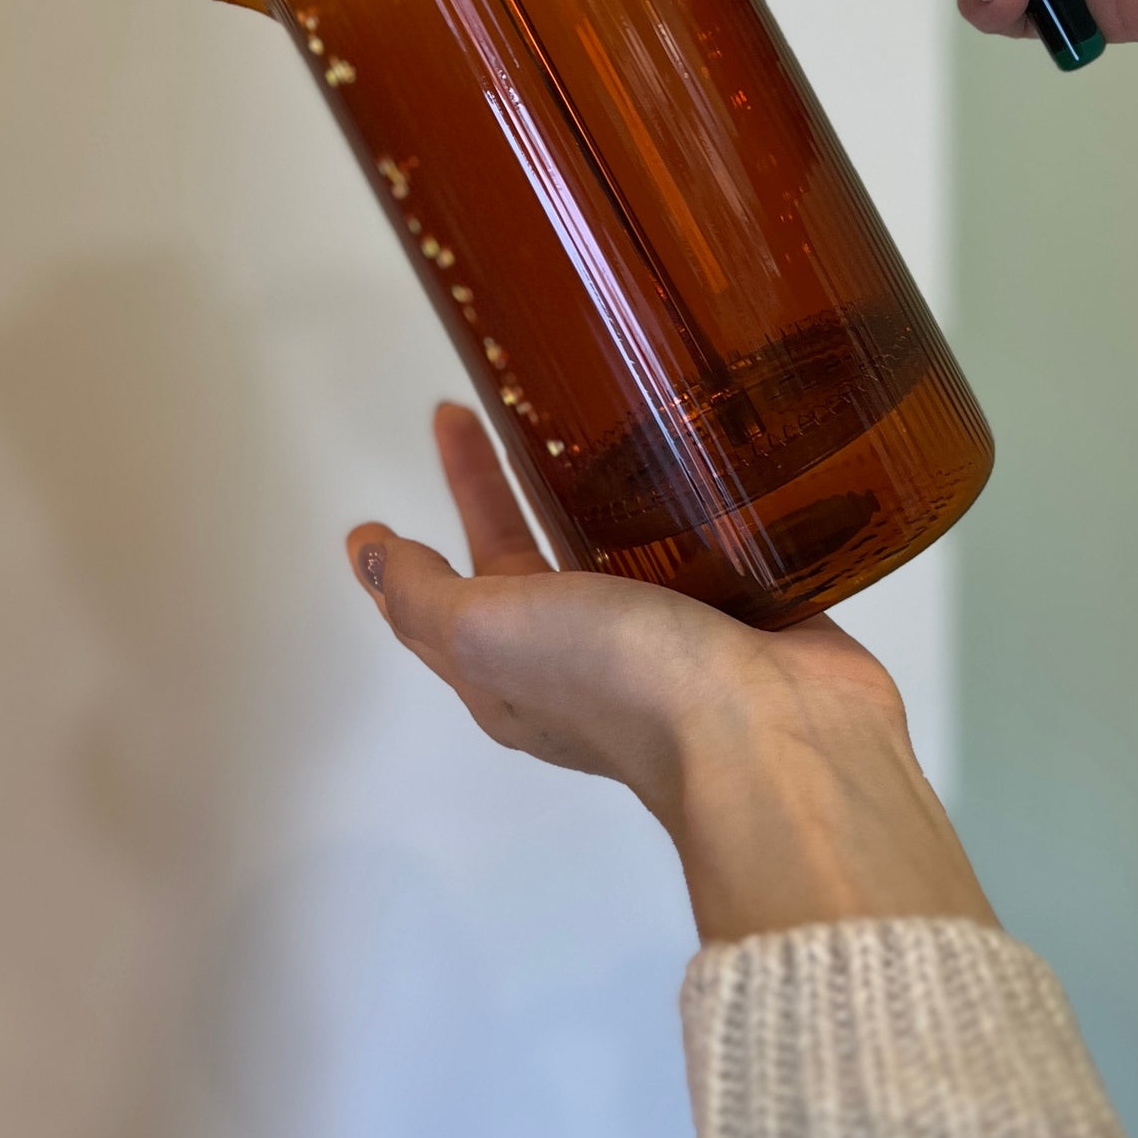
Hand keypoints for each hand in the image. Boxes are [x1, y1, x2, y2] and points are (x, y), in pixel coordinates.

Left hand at [347, 404, 993, 941]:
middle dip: (492, 484)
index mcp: (513, 674)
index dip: (415, 541)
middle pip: (521, 557)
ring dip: (592, 488)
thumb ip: (424, 596)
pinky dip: (686, 498)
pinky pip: (701, 541)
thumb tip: (365, 557)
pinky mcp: (742, 606)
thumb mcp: (488, 635)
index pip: (444, 598)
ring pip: (611, 548)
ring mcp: (668, 634)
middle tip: (479, 403)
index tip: (401, 479)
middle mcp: (583, 657)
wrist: (771, 734)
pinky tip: (688, 445)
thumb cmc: (617, 679)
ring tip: (587, 409)